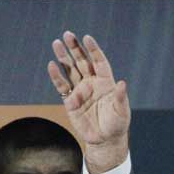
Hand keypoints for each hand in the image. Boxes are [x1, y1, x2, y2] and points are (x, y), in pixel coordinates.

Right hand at [48, 32, 130, 173]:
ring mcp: (80, 90)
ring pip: (70, 70)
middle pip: (82, 61)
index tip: (87, 38)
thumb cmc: (117, 124)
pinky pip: (62, 86)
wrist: (105, 139)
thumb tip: (122, 83)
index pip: (99, 62)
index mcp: (106, 82)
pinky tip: (51, 65)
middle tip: (67, 34)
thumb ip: (120, 98)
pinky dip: (56, 76)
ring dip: (63, 57)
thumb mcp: (121, 112)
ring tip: (56, 43)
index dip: (93, 50)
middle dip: (75, 48)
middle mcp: (92, 83)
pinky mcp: (70, 101)